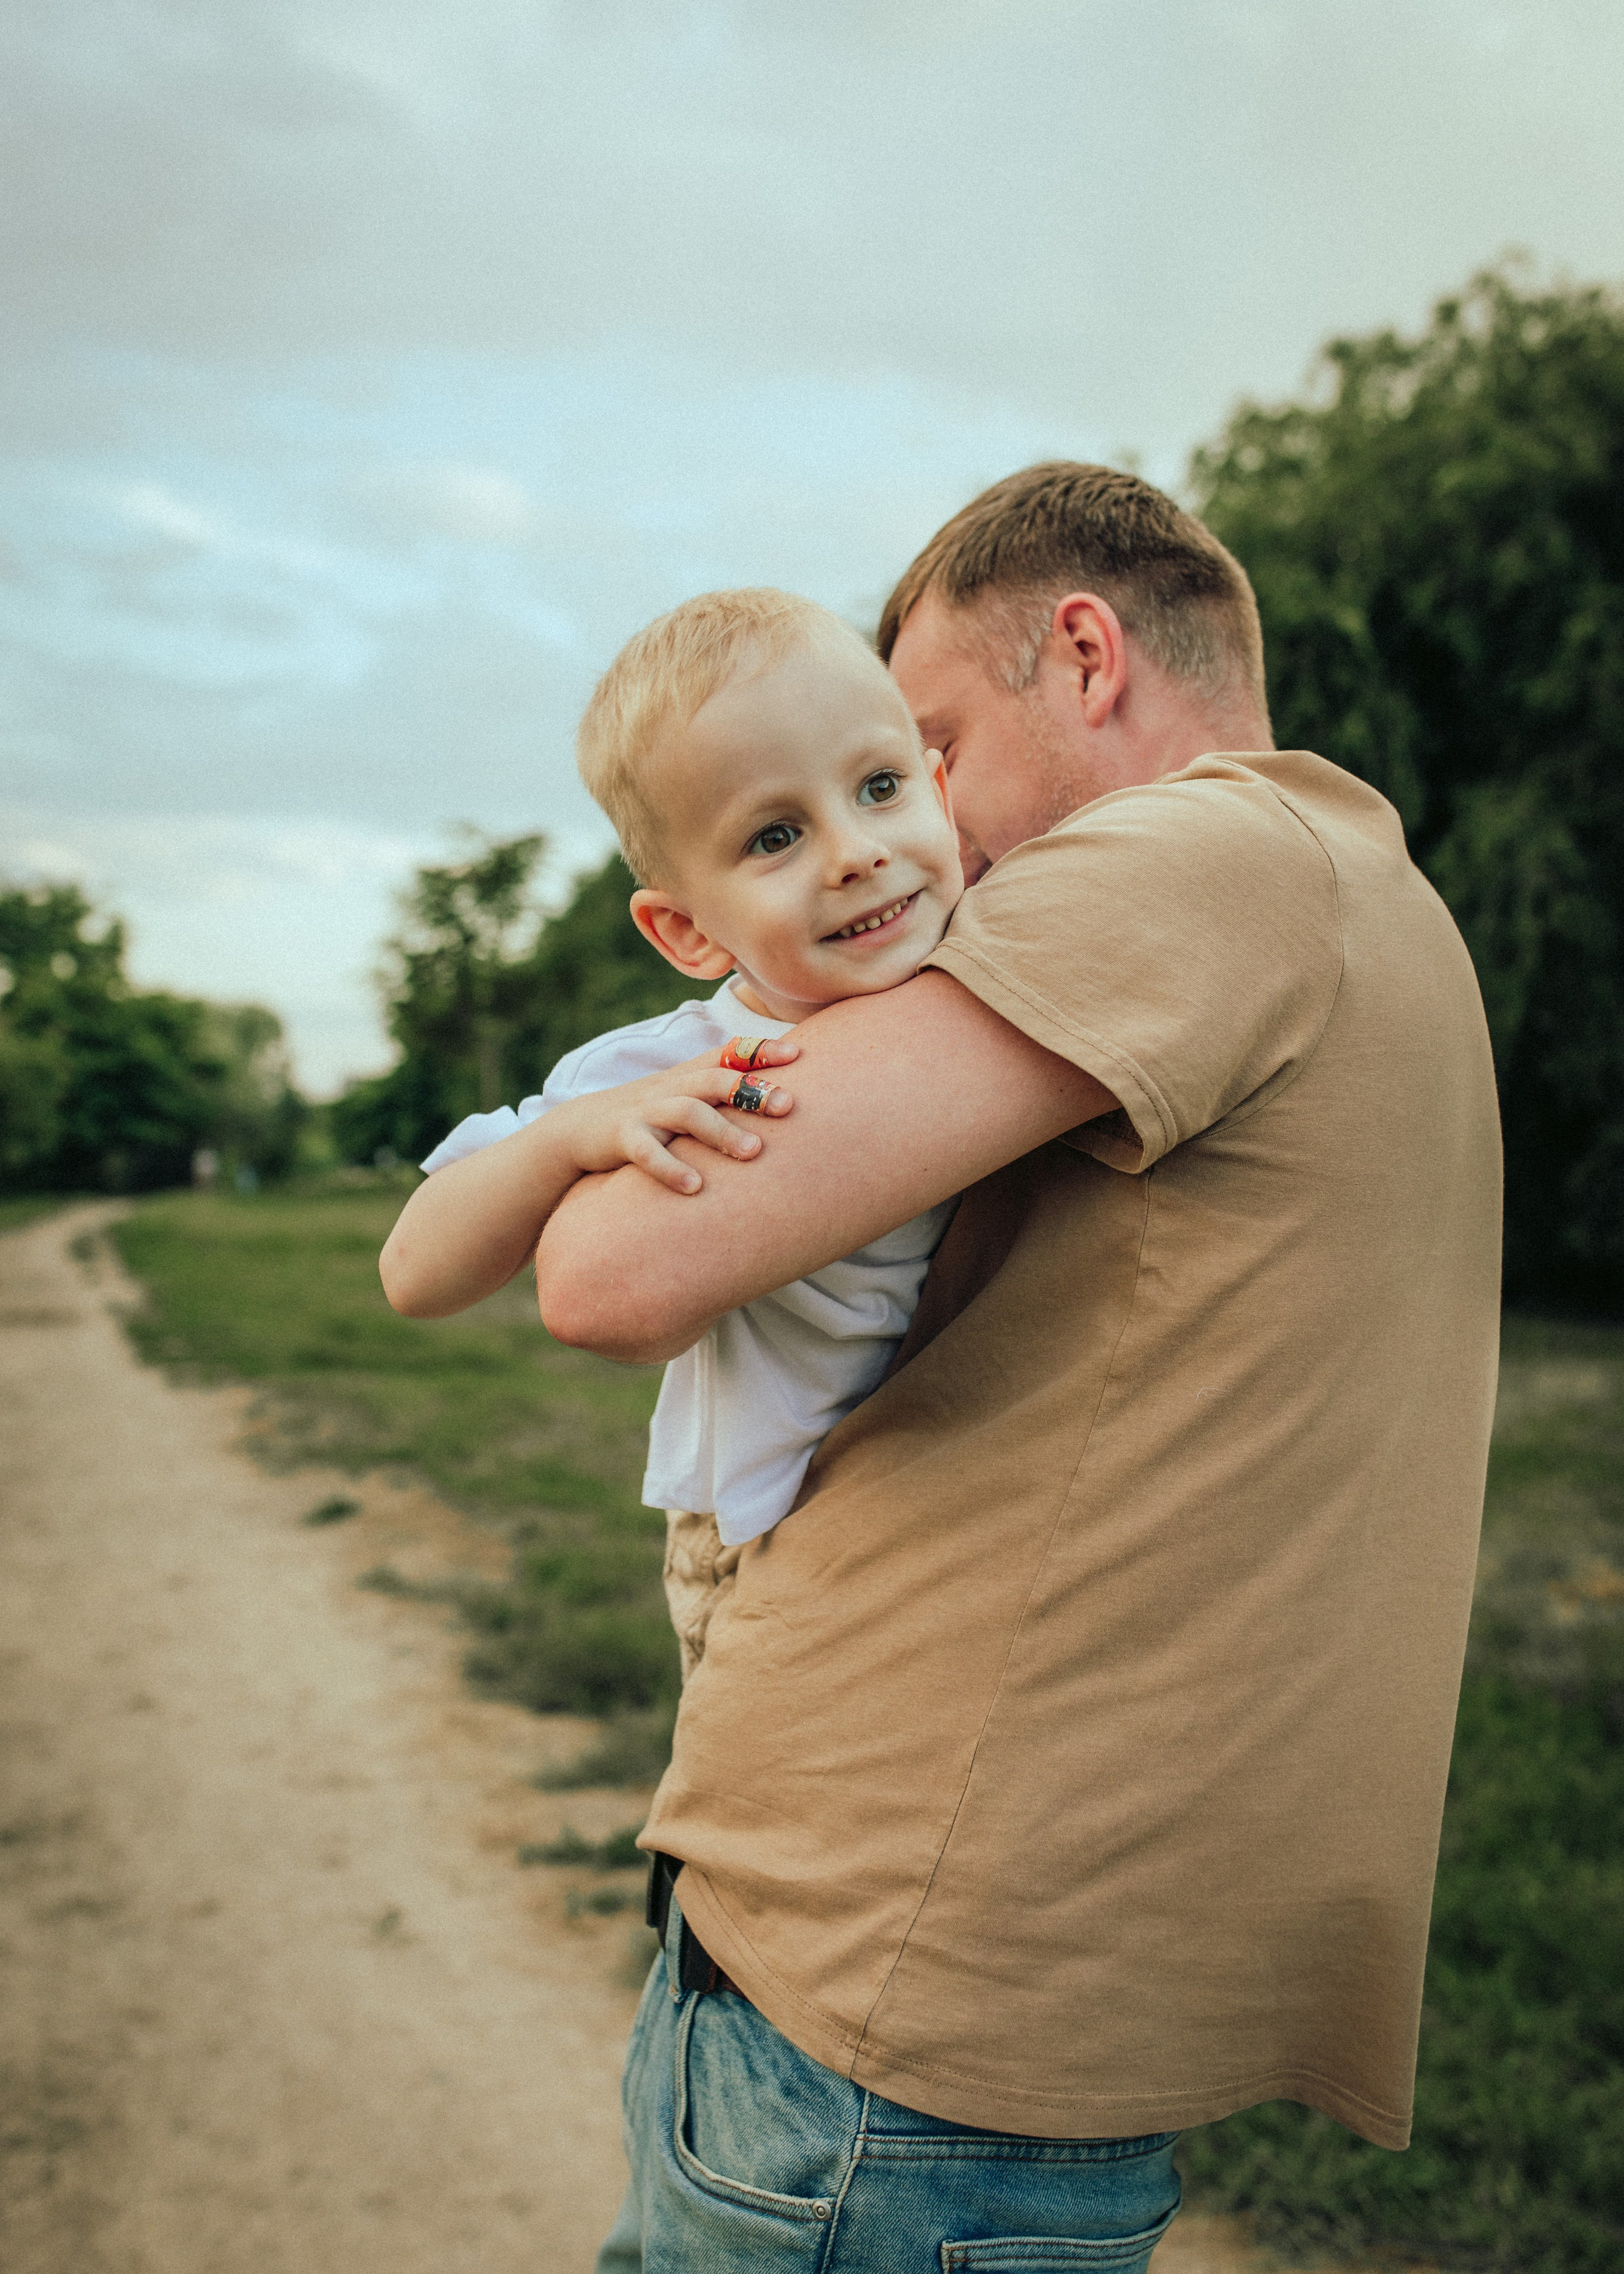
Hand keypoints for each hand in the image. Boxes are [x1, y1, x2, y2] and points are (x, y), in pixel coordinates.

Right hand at [556, 1037, 799, 1195]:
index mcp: (688, 1077)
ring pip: (687, 1112)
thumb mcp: (683, 1099)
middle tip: (789, 1105)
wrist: (575, 1131)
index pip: (729, 1053)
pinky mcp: (620, 1138)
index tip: (799, 1053)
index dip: (761, 1050)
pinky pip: (647, 1152)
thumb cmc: (645, 1118)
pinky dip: (671, 1169)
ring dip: (722, 1131)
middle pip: (715, 1079)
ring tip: (753, 1152)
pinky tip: (695, 1188)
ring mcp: (645, 1111)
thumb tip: (781, 1104)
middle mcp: (671, 1088)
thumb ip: (722, 1098)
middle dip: (752, 1090)